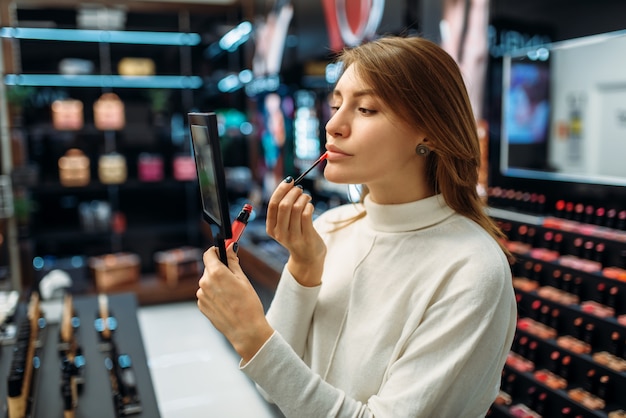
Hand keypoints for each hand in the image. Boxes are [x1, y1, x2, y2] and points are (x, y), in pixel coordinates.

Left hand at [196, 245, 273, 361]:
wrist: (246, 331)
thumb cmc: (248, 305)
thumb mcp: (243, 279)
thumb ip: (233, 261)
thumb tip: (229, 248)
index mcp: (216, 273)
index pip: (209, 253)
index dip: (216, 251)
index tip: (223, 252)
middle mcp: (204, 283)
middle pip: (209, 268)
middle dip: (219, 269)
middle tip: (234, 277)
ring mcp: (201, 296)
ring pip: (208, 281)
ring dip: (217, 282)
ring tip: (232, 294)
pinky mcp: (201, 306)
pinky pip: (207, 294)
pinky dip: (214, 294)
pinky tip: (227, 303)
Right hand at [266, 177, 325, 285]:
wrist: (308, 258)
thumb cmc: (297, 236)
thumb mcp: (284, 225)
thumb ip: (282, 209)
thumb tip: (288, 184)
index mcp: (271, 228)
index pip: (273, 204)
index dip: (281, 189)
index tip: (289, 181)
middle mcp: (280, 233)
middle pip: (284, 205)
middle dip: (293, 192)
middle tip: (300, 189)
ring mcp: (292, 237)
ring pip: (296, 208)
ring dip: (303, 198)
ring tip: (306, 197)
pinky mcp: (306, 238)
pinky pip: (306, 215)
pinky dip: (309, 206)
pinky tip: (310, 206)